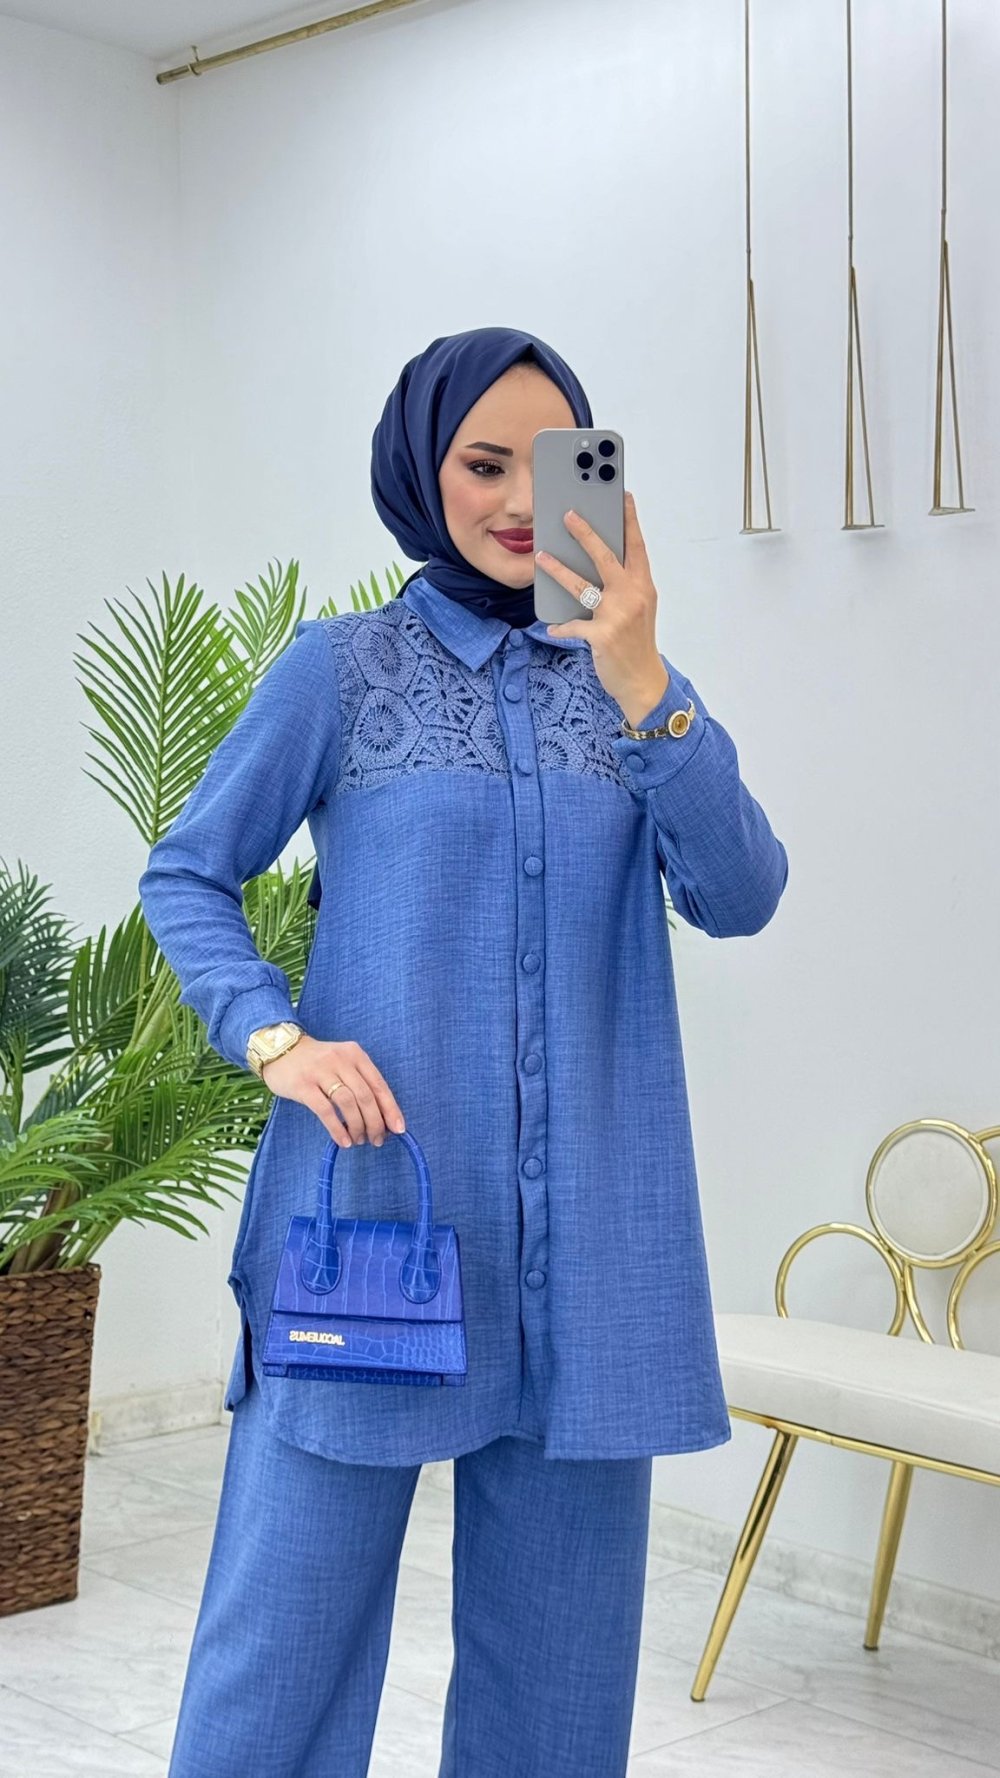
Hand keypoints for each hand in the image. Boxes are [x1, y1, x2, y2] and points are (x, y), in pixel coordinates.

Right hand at [261, 1035, 406, 1149]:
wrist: (280, 1050)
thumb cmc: (317, 1062)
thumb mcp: (342, 1063)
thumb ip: (360, 1083)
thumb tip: (380, 1117)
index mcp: (355, 1055)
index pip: (379, 1085)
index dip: (390, 1109)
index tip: (398, 1129)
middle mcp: (340, 1060)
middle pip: (365, 1096)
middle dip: (375, 1122)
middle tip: (377, 1140)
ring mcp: (321, 1072)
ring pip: (348, 1103)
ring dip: (358, 1126)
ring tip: (359, 1140)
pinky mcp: (303, 1085)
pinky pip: (325, 1110)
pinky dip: (338, 1128)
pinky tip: (343, 1140)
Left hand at [534, 490, 669, 720]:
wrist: (643, 682)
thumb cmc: (637, 643)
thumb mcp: (639, 608)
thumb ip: (625, 585)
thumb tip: (600, 565)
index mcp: (643, 586)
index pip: (637, 547)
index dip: (630, 520)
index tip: (624, 496)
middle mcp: (632, 596)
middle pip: (606, 557)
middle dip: (586, 533)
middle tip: (568, 515)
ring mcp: (617, 616)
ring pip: (582, 585)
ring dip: (559, 570)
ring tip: (541, 557)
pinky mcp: (602, 636)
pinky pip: (574, 625)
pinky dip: (561, 626)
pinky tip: (552, 626)